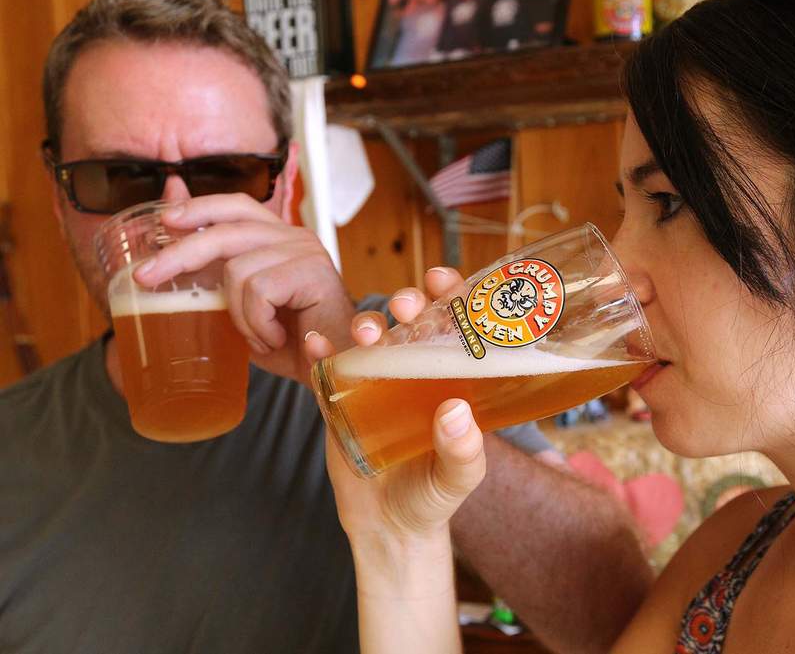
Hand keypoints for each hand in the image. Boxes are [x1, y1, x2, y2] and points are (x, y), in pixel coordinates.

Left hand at [132, 194, 354, 383]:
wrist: (333, 371)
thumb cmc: (291, 342)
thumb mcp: (243, 308)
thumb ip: (217, 278)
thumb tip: (170, 244)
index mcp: (280, 238)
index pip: (237, 206)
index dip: (199, 208)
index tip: (164, 220)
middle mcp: (295, 237)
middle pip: (226, 230)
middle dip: (180, 254)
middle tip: (146, 278)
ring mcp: (306, 252)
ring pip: (238, 270)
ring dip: (239, 315)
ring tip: (259, 336)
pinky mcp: (313, 272)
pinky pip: (259, 290)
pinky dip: (258, 324)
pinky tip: (276, 338)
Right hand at [304, 267, 486, 545]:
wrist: (386, 529)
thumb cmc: (432, 498)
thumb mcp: (456, 480)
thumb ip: (462, 454)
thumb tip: (456, 414)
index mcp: (452, 379)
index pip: (457, 324)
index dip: (453, 294)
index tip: (444, 281)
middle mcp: (416, 371)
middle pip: (412, 320)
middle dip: (409, 300)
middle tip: (406, 304)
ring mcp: (376, 382)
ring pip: (369, 338)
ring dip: (367, 324)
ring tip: (365, 334)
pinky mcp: (340, 400)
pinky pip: (328, 369)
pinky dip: (319, 350)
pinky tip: (315, 343)